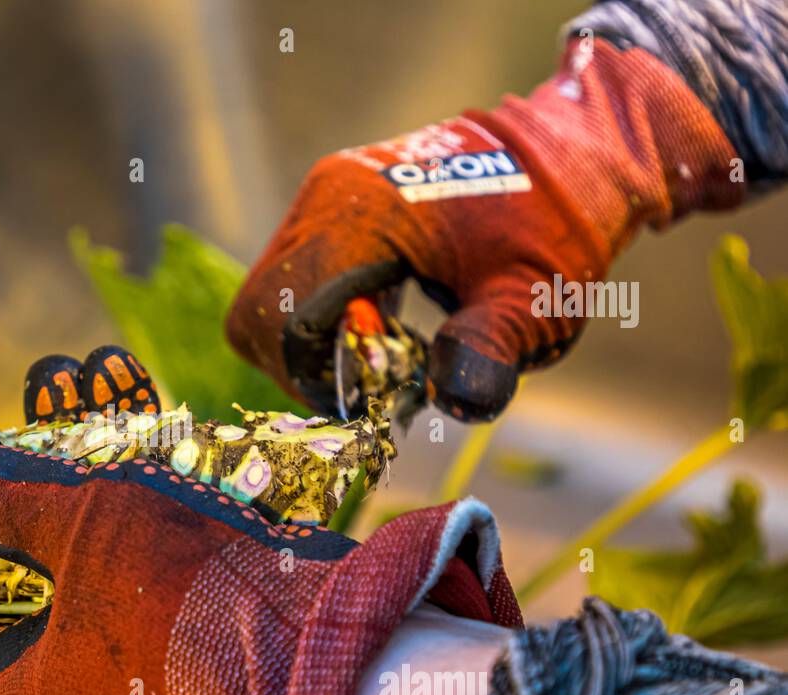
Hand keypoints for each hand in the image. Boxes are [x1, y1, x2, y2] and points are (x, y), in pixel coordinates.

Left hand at [0, 403, 521, 694]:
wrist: (336, 652)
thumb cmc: (192, 599)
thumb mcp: (74, 521)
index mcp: (14, 690)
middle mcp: (62, 693)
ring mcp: (121, 672)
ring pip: (57, 579)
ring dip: (45, 503)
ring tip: (41, 423)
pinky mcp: (174, 643)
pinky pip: (117, 574)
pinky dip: (103, 515)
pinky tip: (113, 454)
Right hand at [226, 38, 742, 421]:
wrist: (578, 152)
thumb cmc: (559, 224)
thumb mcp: (532, 298)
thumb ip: (487, 349)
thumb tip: (453, 399)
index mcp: (359, 213)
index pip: (282, 317)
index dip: (310, 376)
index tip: (368, 401)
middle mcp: (325, 198)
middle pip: (258, 310)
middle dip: (300, 366)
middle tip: (365, 389)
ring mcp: (324, 198)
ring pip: (268, 296)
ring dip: (310, 344)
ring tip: (380, 358)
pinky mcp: (333, 208)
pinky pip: (292, 278)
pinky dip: (320, 318)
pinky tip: (380, 329)